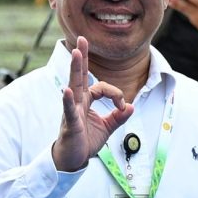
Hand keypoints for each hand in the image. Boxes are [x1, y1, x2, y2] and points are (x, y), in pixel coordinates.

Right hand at [51, 37, 135, 171]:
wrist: (73, 159)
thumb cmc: (86, 141)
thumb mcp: (107, 128)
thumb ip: (119, 117)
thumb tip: (131, 107)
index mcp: (87, 101)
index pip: (103, 87)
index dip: (116, 94)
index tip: (123, 107)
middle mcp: (78, 101)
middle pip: (80, 75)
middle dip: (82, 57)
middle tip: (82, 38)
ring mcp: (72, 110)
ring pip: (74, 86)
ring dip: (75, 69)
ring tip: (75, 53)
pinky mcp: (70, 123)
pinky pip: (69, 109)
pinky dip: (68, 100)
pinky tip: (66, 91)